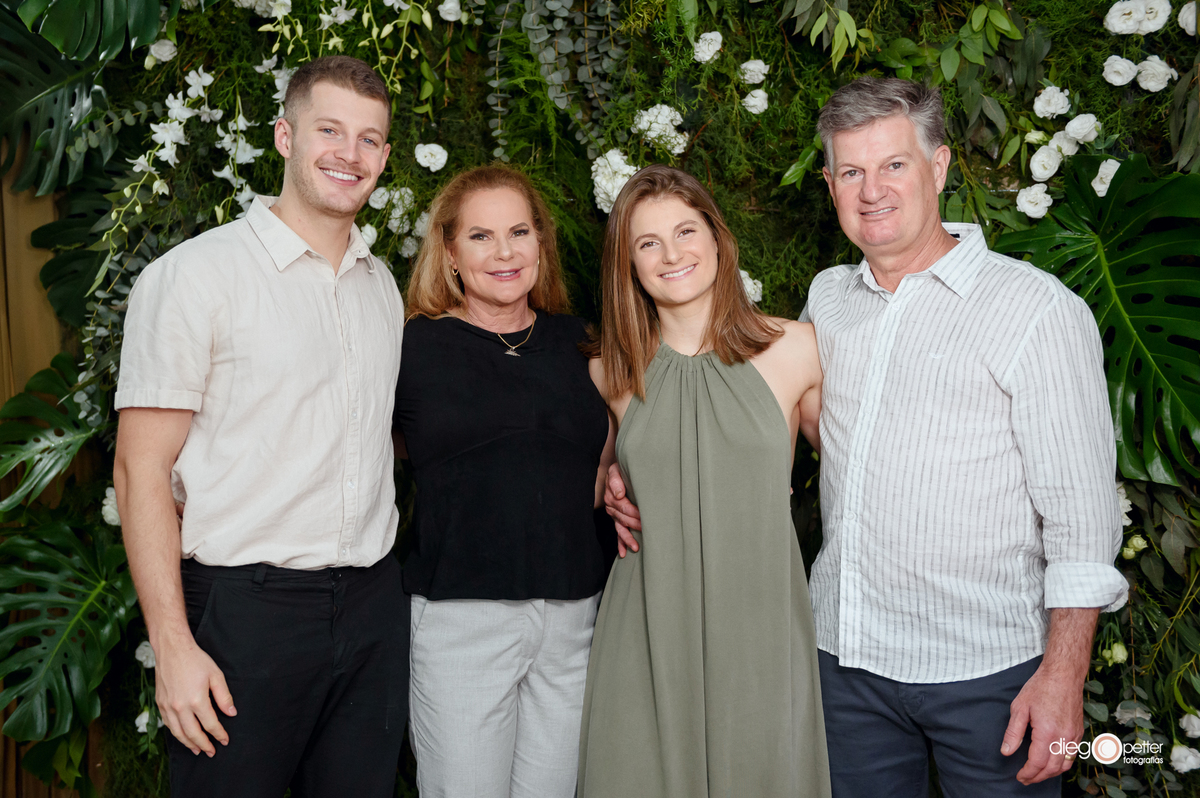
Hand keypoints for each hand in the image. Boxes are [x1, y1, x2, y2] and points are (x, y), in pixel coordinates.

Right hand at [155, 635, 236, 755]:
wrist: (172, 650)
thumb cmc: (196, 660)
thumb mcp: (216, 676)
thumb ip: (224, 697)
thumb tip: (231, 713)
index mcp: (197, 700)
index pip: (210, 724)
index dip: (219, 734)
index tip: (225, 740)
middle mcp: (180, 707)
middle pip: (193, 733)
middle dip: (204, 745)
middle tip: (211, 752)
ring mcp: (168, 707)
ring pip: (178, 733)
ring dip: (189, 744)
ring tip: (198, 750)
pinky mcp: (160, 704)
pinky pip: (168, 725)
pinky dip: (177, 734)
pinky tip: (183, 736)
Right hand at [603, 462, 640, 557]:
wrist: (617, 471)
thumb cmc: (620, 470)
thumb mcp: (616, 470)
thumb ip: (616, 481)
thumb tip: (619, 494)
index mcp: (612, 495)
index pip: (624, 507)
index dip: (635, 513)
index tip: (646, 517)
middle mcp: (612, 506)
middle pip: (623, 519)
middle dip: (635, 526)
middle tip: (649, 532)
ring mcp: (614, 514)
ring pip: (620, 528)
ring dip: (627, 539)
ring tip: (635, 548)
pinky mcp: (617, 519)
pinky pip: (617, 532)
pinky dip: (620, 543)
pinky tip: (623, 553)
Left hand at [1001, 662, 1084, 784]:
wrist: (1064, 675)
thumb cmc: (1040, 687)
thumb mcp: (1019, 707)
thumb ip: (1013, 732)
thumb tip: (1006, 752)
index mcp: (1047, 732)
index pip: (1037, 762)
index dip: (1027, 773)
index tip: (1019, 776)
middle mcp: (1063, 737)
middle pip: (1052, 768)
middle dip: (1037, 777)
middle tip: (1026, 779)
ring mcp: (1074, 736)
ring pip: (1065, 765)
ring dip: (1051, 774)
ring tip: (1037, 774)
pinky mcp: (1079, 732)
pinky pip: (1072, 756)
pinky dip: (1062, 765)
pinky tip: (1052, 763)